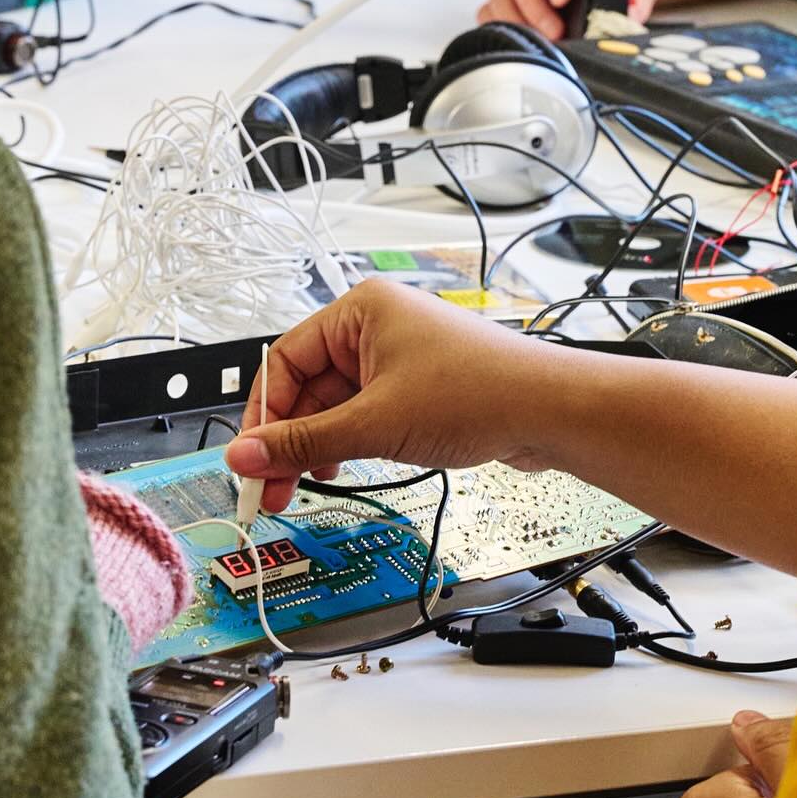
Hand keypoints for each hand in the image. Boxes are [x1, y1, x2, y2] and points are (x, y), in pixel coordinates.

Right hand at [224, 279, 553, 514]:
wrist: (550, 412)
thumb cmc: (479, 392)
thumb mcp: (375, 423)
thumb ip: (303, 444)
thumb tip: (246, 456)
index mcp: (360, 310)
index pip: (285, 360)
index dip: (263, 414)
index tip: (249, 460)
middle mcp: (376, 326)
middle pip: (307, 385)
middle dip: (288, 438)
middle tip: (271, 487)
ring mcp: (398, 357)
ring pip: (335, 404)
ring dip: (317, 446)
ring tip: (304, 486)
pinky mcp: (416, 387)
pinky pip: (364, 413)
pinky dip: (348, 442)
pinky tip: (342, 470)